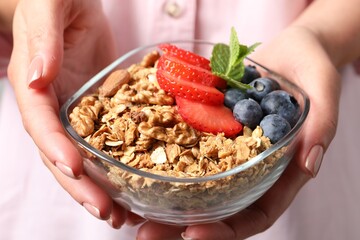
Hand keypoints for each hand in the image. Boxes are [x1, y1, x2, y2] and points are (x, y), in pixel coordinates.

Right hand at [7, 0, 128, 226]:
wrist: (76, 6)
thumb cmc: (56, 0)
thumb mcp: (49, 10)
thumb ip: (43, 42)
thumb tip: (36, 77)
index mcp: (36, 88)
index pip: (42, 125)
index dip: (56, 150)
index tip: (74, 170)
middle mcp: (56, 109)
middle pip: (64, 156)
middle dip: (83, 187)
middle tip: (108, 214)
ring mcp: (80, 115)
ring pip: (88, 159)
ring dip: (103, 189)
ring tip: (126, 215)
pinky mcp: (103, 112)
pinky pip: (111, 144)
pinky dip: (122, 167)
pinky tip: (140, 186)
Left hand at [135, 26, 339, 239]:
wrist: (290, 49)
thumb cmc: (312, 67)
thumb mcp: (324, 90)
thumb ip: (322, 125)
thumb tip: (310, 164)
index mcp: (278, 170)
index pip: (256, 213)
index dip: (228, 229)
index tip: (193, 232)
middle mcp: (248, 165)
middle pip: (218, 206)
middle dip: (183, 223)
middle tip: (147, 233)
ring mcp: (226, 146)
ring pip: (196, 180)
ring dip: (165, 196)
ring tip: (129, 207)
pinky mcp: (210, 125)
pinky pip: (186, 143)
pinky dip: (164, 155)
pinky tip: (137, 159)